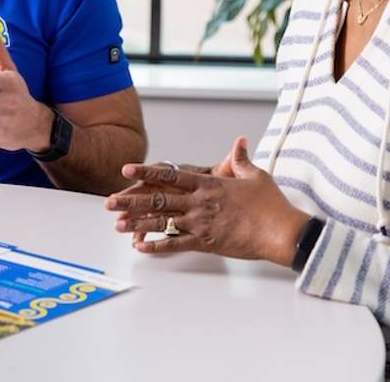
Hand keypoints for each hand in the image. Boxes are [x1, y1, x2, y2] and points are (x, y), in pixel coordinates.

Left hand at [104, 137, 310, 264]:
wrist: (280, 231)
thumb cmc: (270, 203)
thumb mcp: (255, 175)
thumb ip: (240, 159)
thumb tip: (240, 141)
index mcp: (209, 184)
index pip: (171, 174)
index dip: (147, 171)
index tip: (128, 168)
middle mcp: (200, 203)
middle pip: (159, 199)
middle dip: (131, 200)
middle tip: (109, 201)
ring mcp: (201, 224)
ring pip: (162, 223)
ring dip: (137, 224)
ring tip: (117, 224)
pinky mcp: (206, 243)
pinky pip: (176, 245)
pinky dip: (158, 247)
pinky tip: (141, 248)